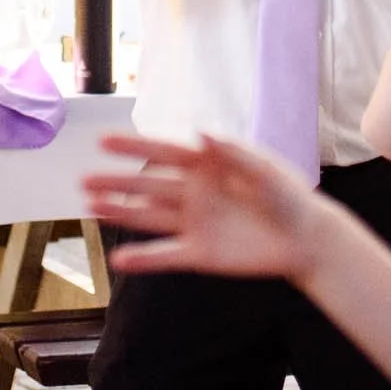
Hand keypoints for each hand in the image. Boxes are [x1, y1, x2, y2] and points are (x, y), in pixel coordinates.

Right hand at [84, 134, 321, 281]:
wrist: (307, 240)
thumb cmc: (290, 197)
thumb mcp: (266, 171)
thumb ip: (234, 153)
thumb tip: (200, 131)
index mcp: (207, 164)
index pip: (164, 151)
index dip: (134, 146)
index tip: (103, 140)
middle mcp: (194, 192)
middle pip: (148, 185)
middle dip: (116, 182)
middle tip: (83, 179)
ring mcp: (194, 222)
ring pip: (149, 217)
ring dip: (120, 213)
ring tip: (89, 207)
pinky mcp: (200, 253)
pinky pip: (165, 255)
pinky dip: (143, 258)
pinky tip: (118, 258)